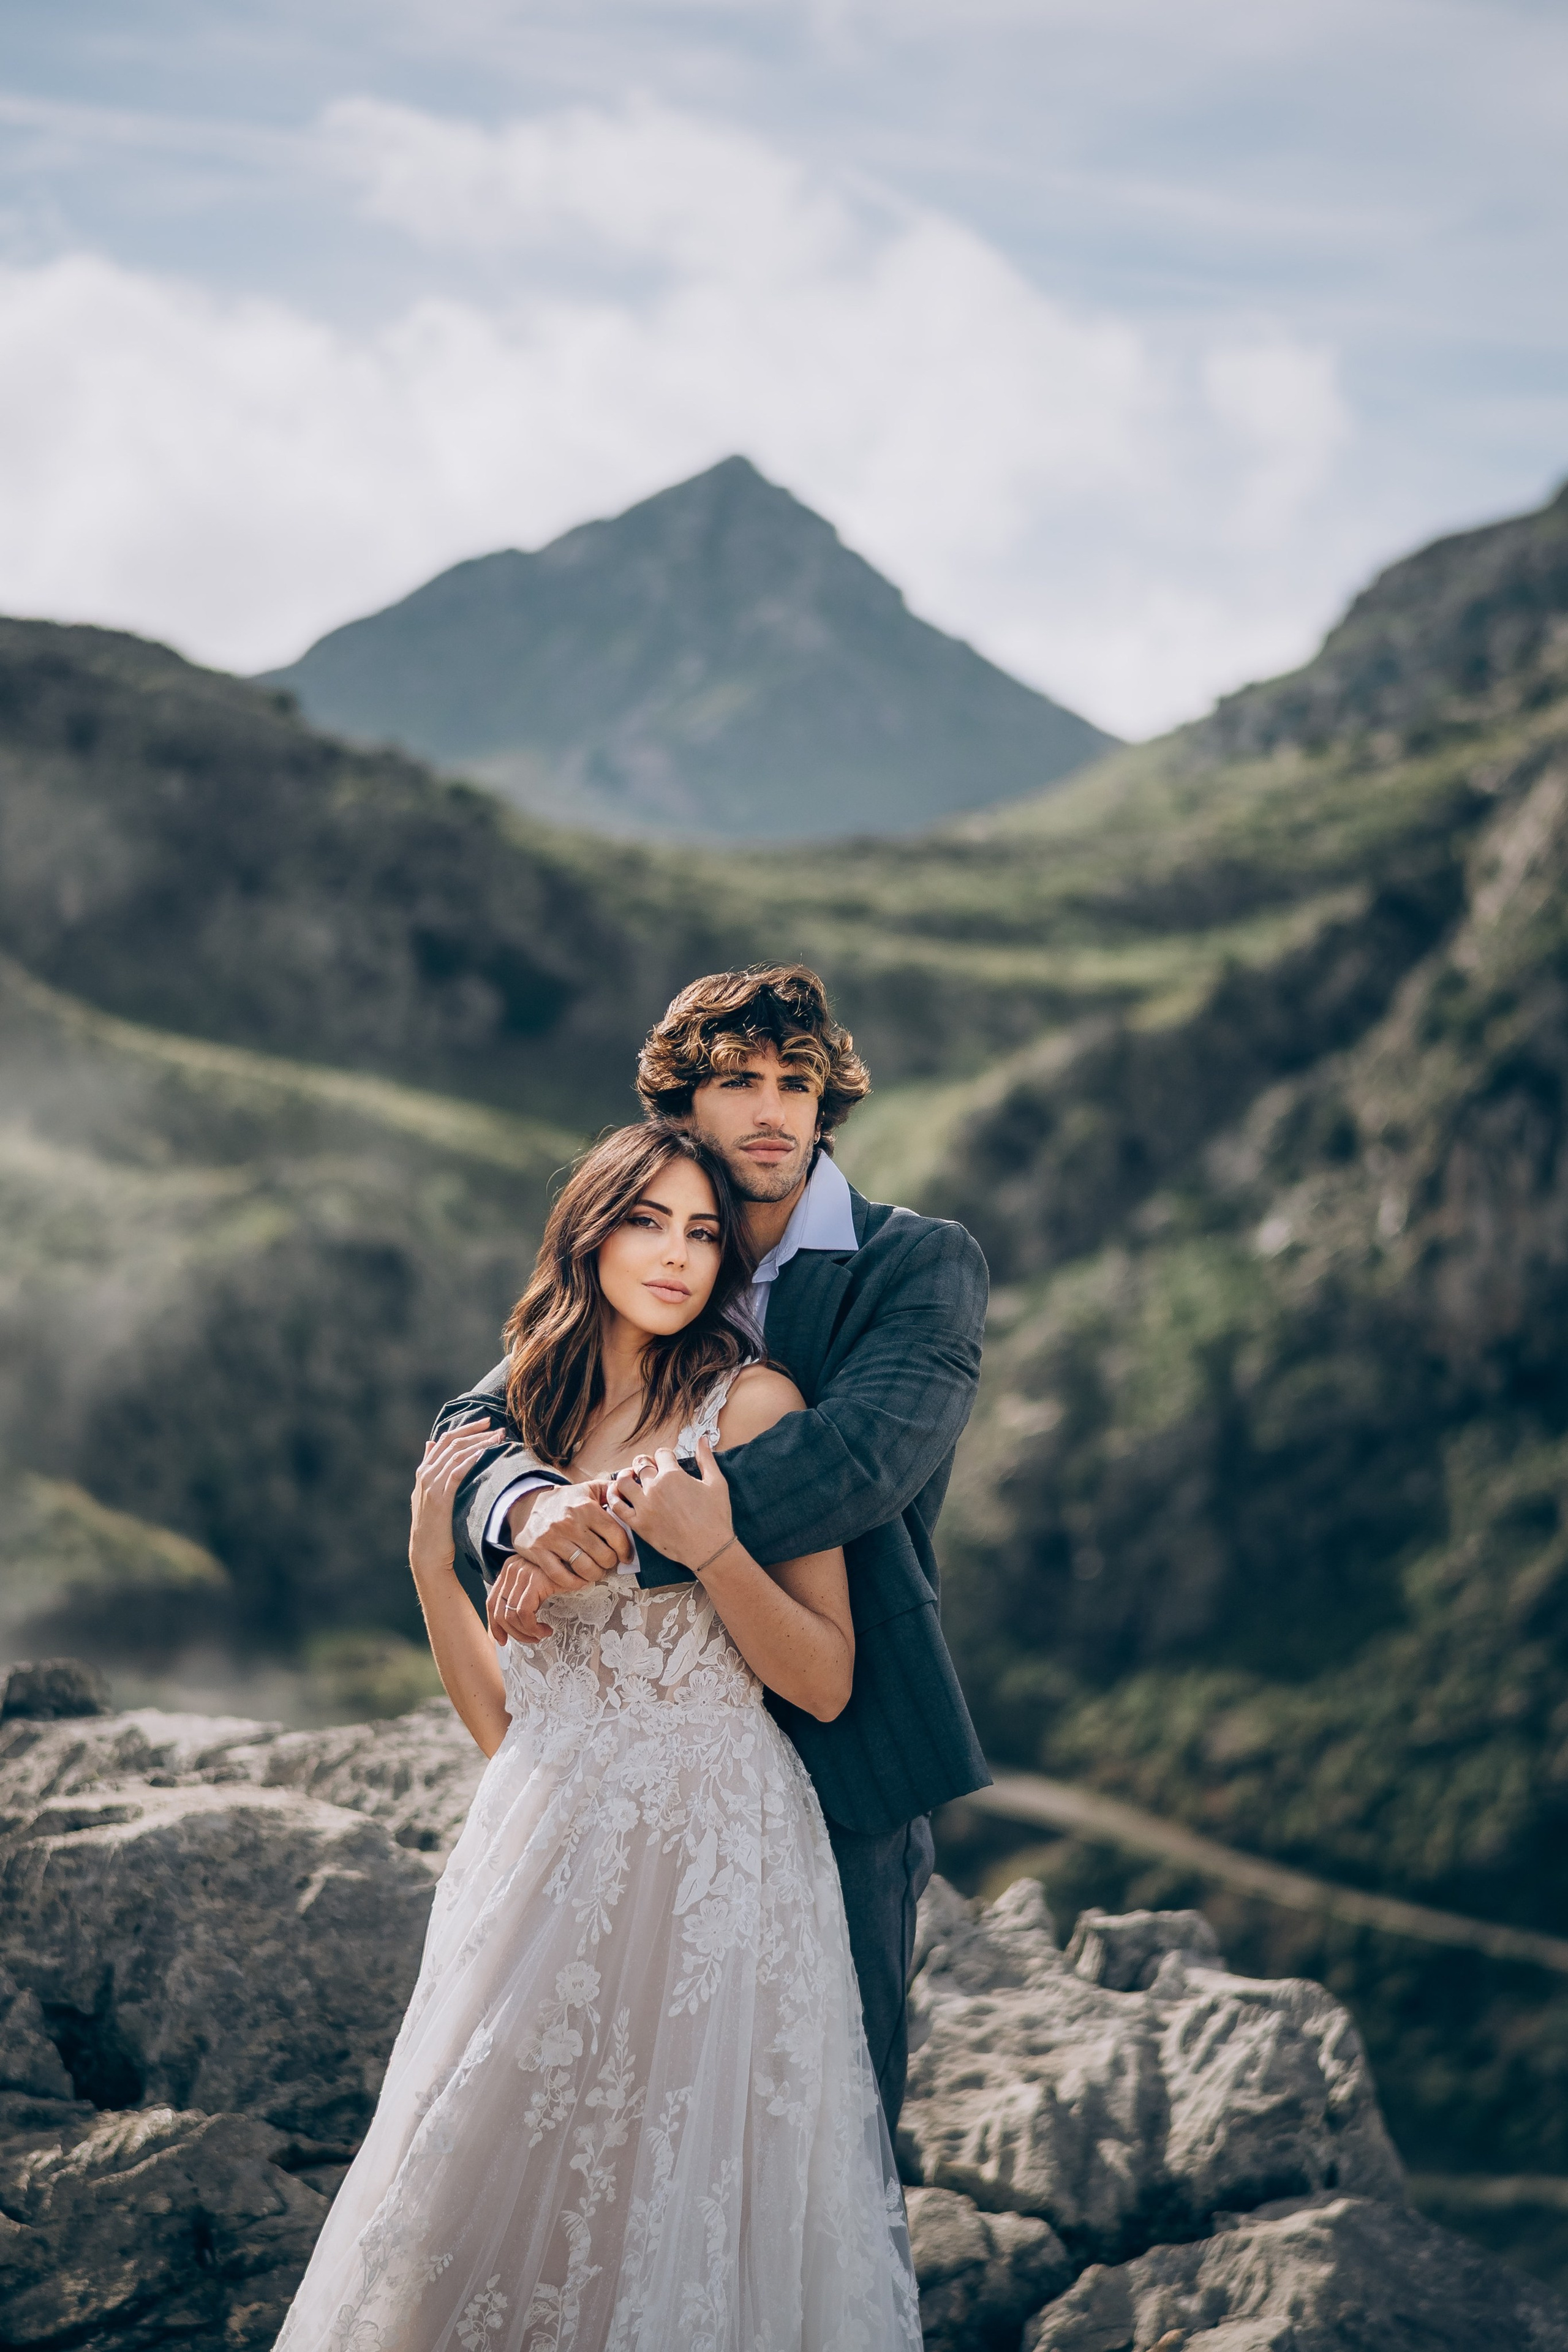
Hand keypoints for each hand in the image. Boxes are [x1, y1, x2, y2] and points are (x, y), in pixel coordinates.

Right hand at [410, 1419, 499, 1579]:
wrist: (427, 1554)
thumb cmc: (434, 1526)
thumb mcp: (429, 1493)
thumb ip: (431, 1468)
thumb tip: (430, 1443)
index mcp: (424, 1471)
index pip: (444, 1439)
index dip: (465, 1428)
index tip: (486, 1422)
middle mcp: (425, 1474)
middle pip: (451, 1442)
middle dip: (475, 1431)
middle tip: (496, 1425)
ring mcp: (430, 1485)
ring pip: (456, 1454)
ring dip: (479, 1443)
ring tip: (498, 1437)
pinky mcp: (439, 1498)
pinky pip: (456, 1472)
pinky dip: (470, 1460)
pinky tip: (485, 1453)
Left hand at [486, 1559, 559, 1646]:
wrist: (581, 1559)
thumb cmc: (562, 1574)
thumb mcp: (536, 1582)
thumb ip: (522, 1595)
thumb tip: (510, 1624)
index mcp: (509, 1569)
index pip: (492, 1602)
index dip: (495, 1626)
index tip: (502, 1640)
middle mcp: (512, 1569)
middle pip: (499, 1612)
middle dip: (514, 1633)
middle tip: (530, 1639)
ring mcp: (523, 1573)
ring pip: (511, 1616)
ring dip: (526, 1633)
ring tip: (540, 1635)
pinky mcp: (536, 1580)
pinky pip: (525, 1613)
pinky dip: (533, 1628)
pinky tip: (546, 1629)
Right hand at [508, 1480, 633, 1581]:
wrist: (528, 1507)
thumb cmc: (566, 1501)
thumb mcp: (588, 1489)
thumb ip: (611, 1489)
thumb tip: (631, 1484)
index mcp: (586, 1507)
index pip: (615, 1534)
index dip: (625, 1549)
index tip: (625, 1556)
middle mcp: (570, 1522)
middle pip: (603, 1555)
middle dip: (610, 1563)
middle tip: (609, 1562)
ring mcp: (552, 1538)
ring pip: (584, 1567)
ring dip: (595, 1574)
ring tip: (596, 1571)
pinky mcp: (538, 1551)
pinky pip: (560, 1575)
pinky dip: (574, 1582)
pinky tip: (580, 1580)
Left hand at [605, 1437, 733, 1571]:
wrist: (709, 1548)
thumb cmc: (715, 1517)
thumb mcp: (717, 1483)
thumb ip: (707, 1458)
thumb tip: (703, 1438)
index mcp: (673, 1475)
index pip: (661, 1453)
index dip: (665, 1456)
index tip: (667, 1462)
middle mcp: (655, 1487)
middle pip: (641, 1464)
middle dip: (644, 1463)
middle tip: (648, 1469)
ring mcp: (644, 1506)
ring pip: (623, 1481)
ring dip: (626, 1475)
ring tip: (630, 1478)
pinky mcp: (638, 1524)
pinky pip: (617, 1507)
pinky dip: (613, 1497)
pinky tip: (617, 1494)